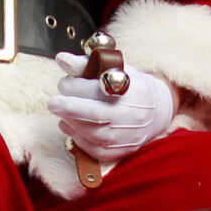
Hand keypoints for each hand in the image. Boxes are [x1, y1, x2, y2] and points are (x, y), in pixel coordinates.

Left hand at [49, 55, 177, 162]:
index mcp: (131, 90)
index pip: (100, 89)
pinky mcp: (122, 151)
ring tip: (61, 111)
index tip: (64, 82)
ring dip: (71, 122)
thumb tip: (61, 59)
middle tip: (53, 102)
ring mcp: (127, 136)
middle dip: (69, 107)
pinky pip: (94, 149)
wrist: (157, 111)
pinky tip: (68, 125)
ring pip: (92, 134)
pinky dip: (76, 137)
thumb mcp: (113, 69)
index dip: (77, 86)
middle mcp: (132, 115)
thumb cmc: (129, 86)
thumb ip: (85, 64)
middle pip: (95, 114)